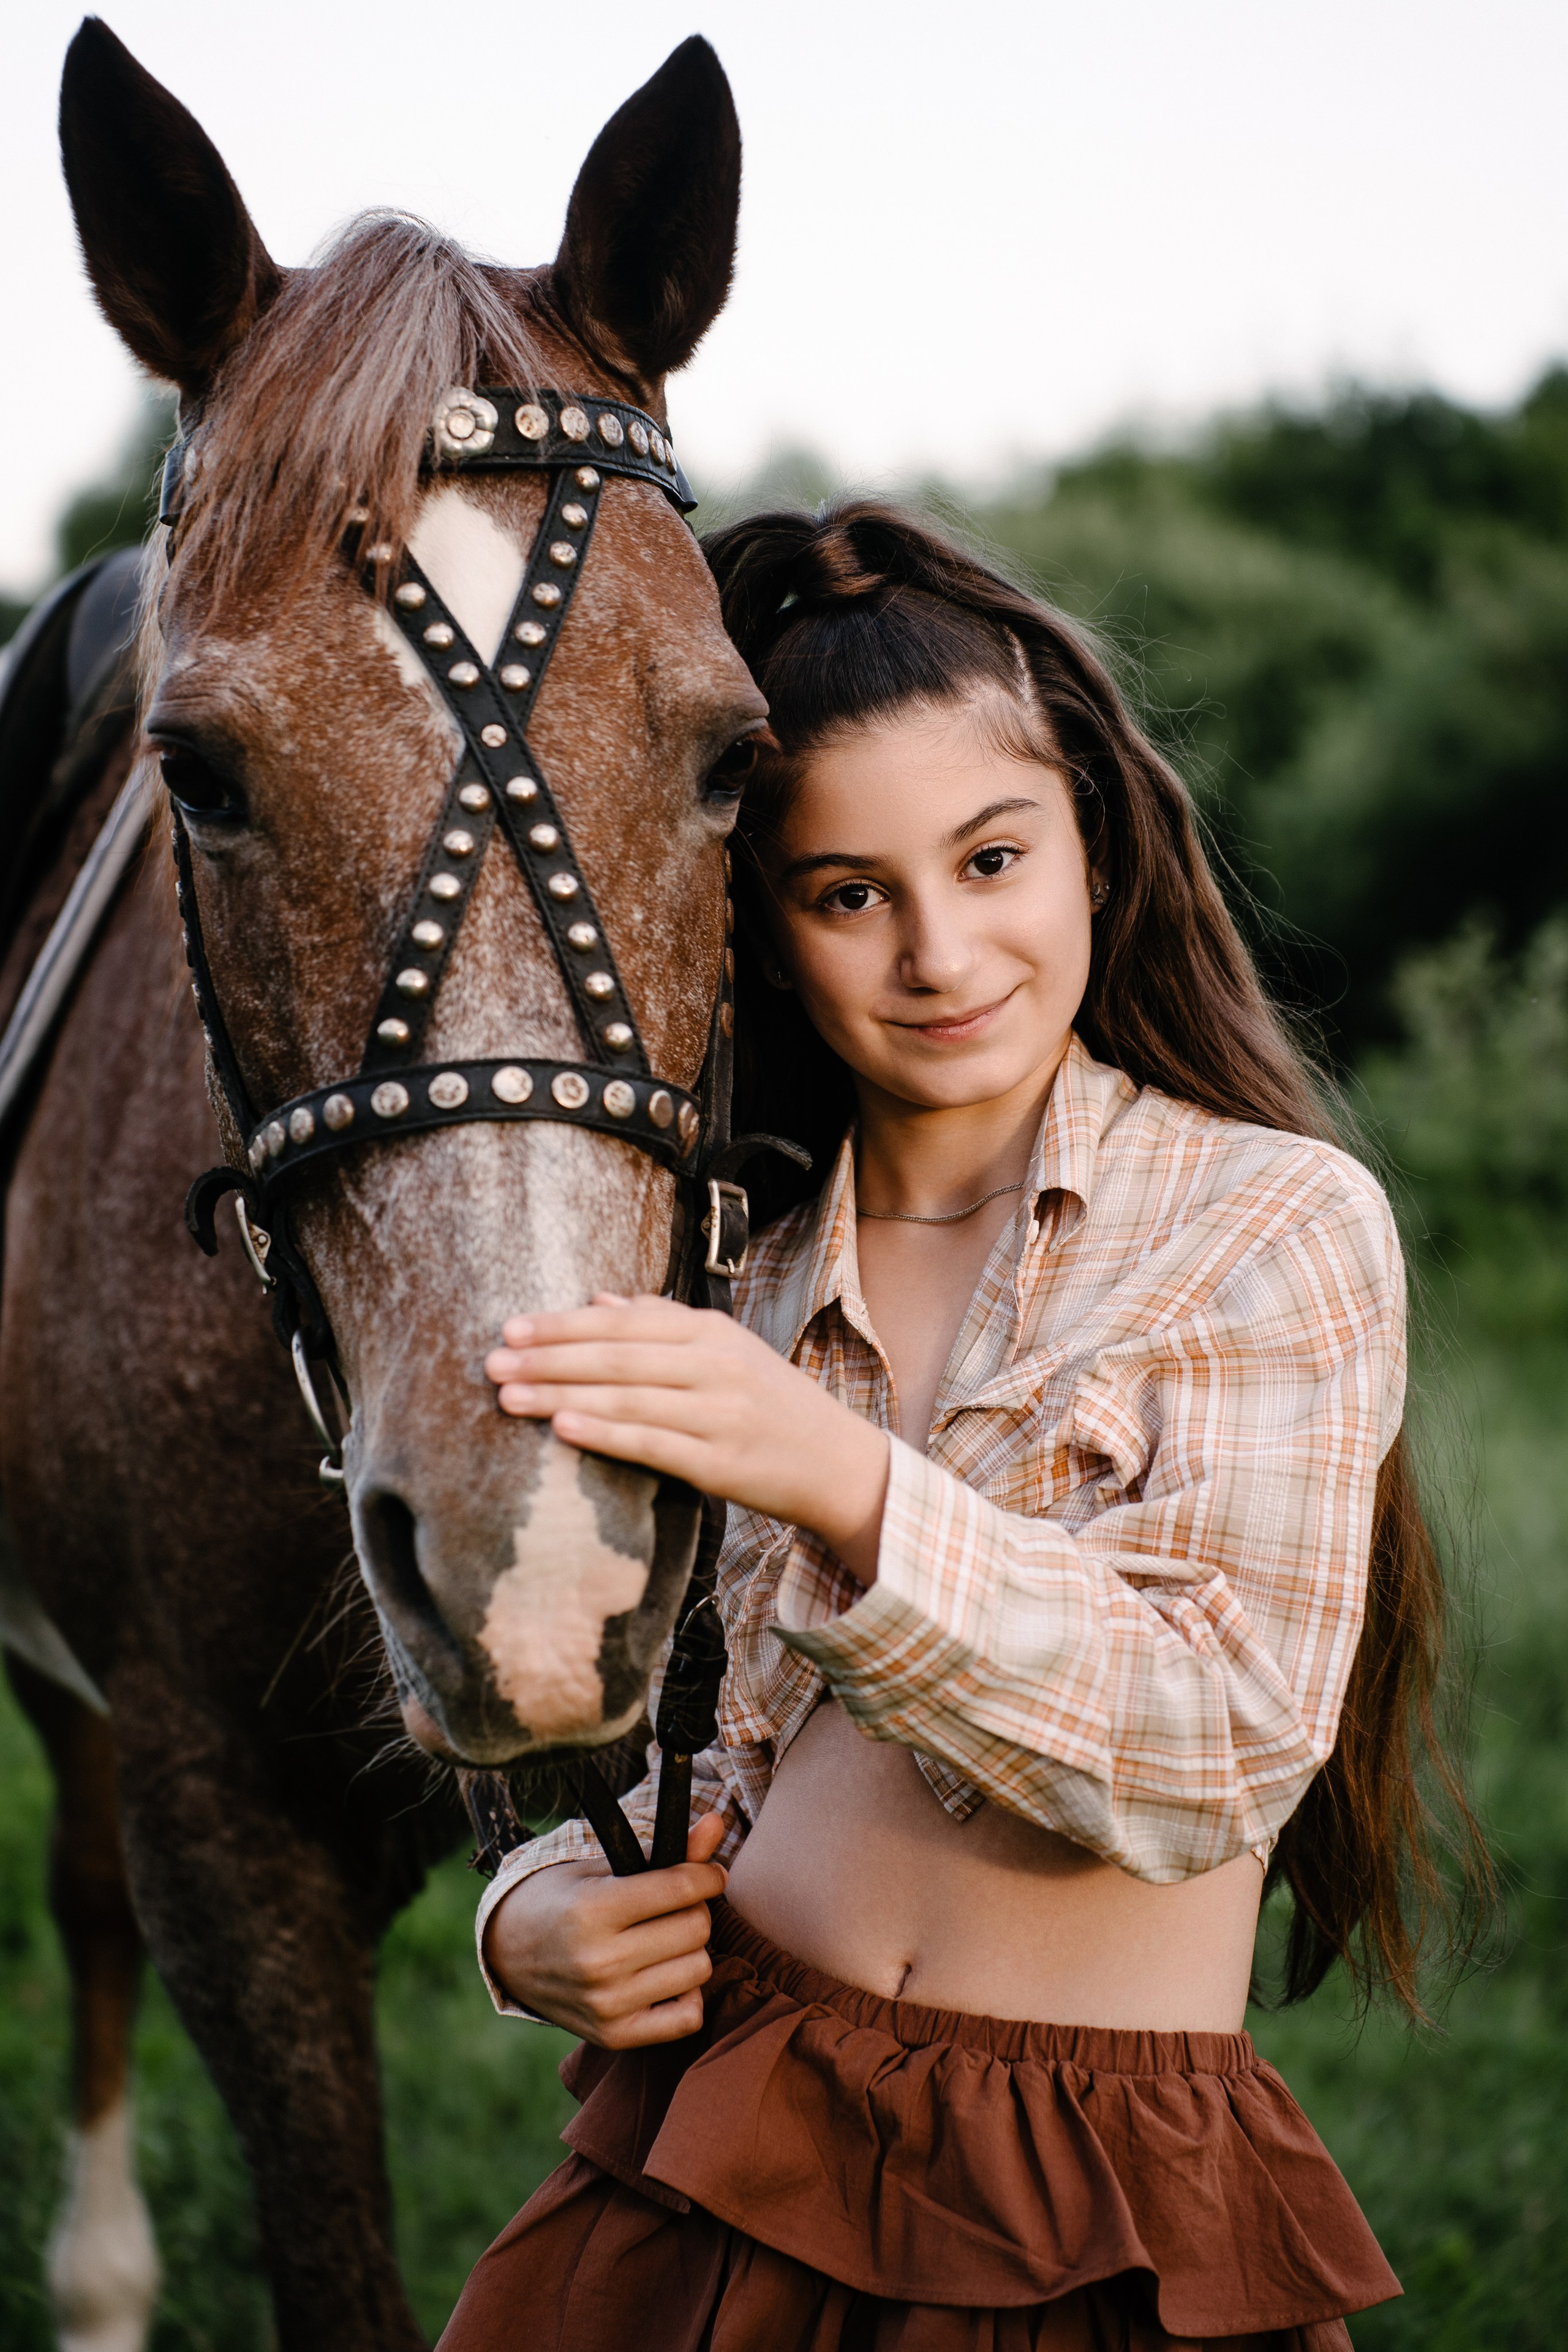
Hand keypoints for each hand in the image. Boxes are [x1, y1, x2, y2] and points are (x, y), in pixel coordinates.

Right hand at [483, 1810, 728, 2045]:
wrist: (507, 1953)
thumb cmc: (560, 1899)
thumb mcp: (602, 1865)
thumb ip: (664, 1851)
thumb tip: (717, 1822)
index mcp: (592, 1909)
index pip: (681, 1888)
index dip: (707, 1875)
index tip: (708, 1873)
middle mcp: (599, 1960)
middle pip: (696, 1928)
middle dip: (696, 1910)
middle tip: (676, 1907)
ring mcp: (607, 2004)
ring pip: (699, 1969)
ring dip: (691, 1950)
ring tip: (665, 1940)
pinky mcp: (613, 2035)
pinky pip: (688, 2018)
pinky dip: (687, 1994)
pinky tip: (664, 1976)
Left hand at [484, 1295, 889, 1576]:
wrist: (836, 1462)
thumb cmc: (770, 1404)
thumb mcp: (727, 1350)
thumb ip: (664, 1323)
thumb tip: (600, 1301)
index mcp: (711, 1332)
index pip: (623, 1322)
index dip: (563, 1324)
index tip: (512, 1327)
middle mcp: (714, 1366)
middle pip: (616, 1356)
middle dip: (548, 1357)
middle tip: (491, 1360)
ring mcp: (718, 1413)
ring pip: (626, 1397)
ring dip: (560, 1395)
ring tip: (507, 1395)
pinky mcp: (719, 1462)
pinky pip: (651, 1443)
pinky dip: (604, 1434)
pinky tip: (562, 1429)